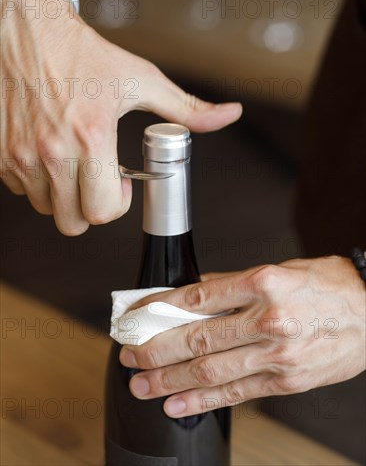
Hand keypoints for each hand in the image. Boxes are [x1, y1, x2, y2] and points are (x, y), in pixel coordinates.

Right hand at [0, 0, 241, 234]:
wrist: (25, 27)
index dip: (117, 205)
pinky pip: (20, 190)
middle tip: (96, 180)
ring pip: (46, 209)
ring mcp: (18, 155)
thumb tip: (229, 114)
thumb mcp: (139, 79)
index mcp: (91, 137)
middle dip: (90, 208)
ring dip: (62, 194)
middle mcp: (50, 152)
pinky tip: (46, 151)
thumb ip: (186, 108)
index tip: (120, 185)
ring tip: (70, 161)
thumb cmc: (82, 52)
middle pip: (73, 223)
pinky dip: (36, 179)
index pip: (103, 212)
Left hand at [120, 256, 365, 416]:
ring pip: (212, 370)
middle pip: (198, 338)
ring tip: (143, 384)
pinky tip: (178, 403)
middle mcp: (268, 318)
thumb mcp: (278, 269)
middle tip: (130, 356)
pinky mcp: (287, 380)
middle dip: (156, 350)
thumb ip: (231, 284)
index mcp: (262, 282)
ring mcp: (277, 354)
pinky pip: (238, 393)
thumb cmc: (326, 286)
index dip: (159, 309)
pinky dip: (204, 400)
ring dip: (171, 380)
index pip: (196, 298)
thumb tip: (192, 294)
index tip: (137, 316)